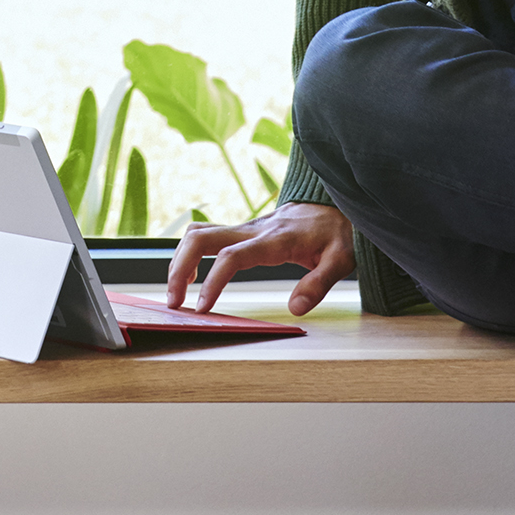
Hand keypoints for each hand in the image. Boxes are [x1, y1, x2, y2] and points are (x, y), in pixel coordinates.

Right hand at [166, 202, 355, 315]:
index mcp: (274, 239)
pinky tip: (190, 277)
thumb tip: (296, 308)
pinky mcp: (241, 232)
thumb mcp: (340, 260)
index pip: (232, 256)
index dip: (213, 281)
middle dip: (179, 267)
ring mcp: (244, 229)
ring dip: (179, 260)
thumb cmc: (338, 233)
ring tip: (176, 292)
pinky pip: (206, 236)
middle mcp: (253, 230)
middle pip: (201, 238)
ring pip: (198, 233)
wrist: (335, 205)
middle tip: (174, 301)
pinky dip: (189, 254)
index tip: (202, 307)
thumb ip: (319, 283)